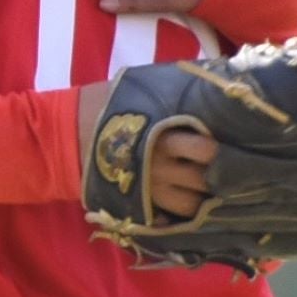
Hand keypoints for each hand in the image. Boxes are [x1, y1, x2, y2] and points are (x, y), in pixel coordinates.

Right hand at [76, 81, 214, 218]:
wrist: (72, 132)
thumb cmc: (114, 105)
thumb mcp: (144, 92)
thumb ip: (176, 94)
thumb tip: (216, 79)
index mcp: (163, 137)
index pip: (206, 150)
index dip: (219, 149)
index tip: (224, 143)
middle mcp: (159, 167)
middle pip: (204, 180)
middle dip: (219, 176)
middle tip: (225, 168)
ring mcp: (150, 189)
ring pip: (191, 204)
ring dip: (203, 196)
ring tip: (206, 185)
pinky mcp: (141, 204)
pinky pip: (172, 217)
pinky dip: (185, 211)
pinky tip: (190, 199)